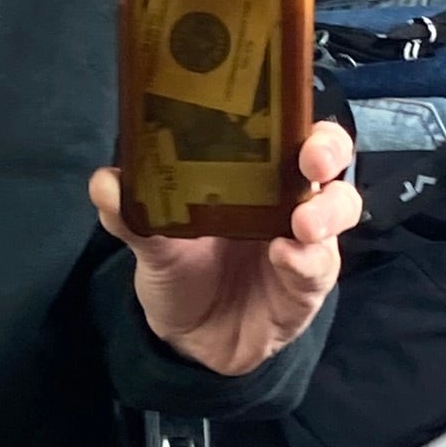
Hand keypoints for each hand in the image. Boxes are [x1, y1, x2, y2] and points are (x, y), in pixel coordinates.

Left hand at [89, 121, 361, 377]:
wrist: (191, 340)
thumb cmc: (182, 270)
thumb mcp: (152, 241)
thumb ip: (131, 213)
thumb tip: (105, 182)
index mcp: (254, 171)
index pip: (288, 125)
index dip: (294, 112)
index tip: (284, 106)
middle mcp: (288, 196)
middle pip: (329, 157)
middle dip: (327, 150)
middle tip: (311, 160)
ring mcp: (306, 238)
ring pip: (340, 207)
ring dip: (326, 210)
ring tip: (301, 222)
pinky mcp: (309, 282)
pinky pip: (320, 266)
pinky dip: (306, 260)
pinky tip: (284, 256)